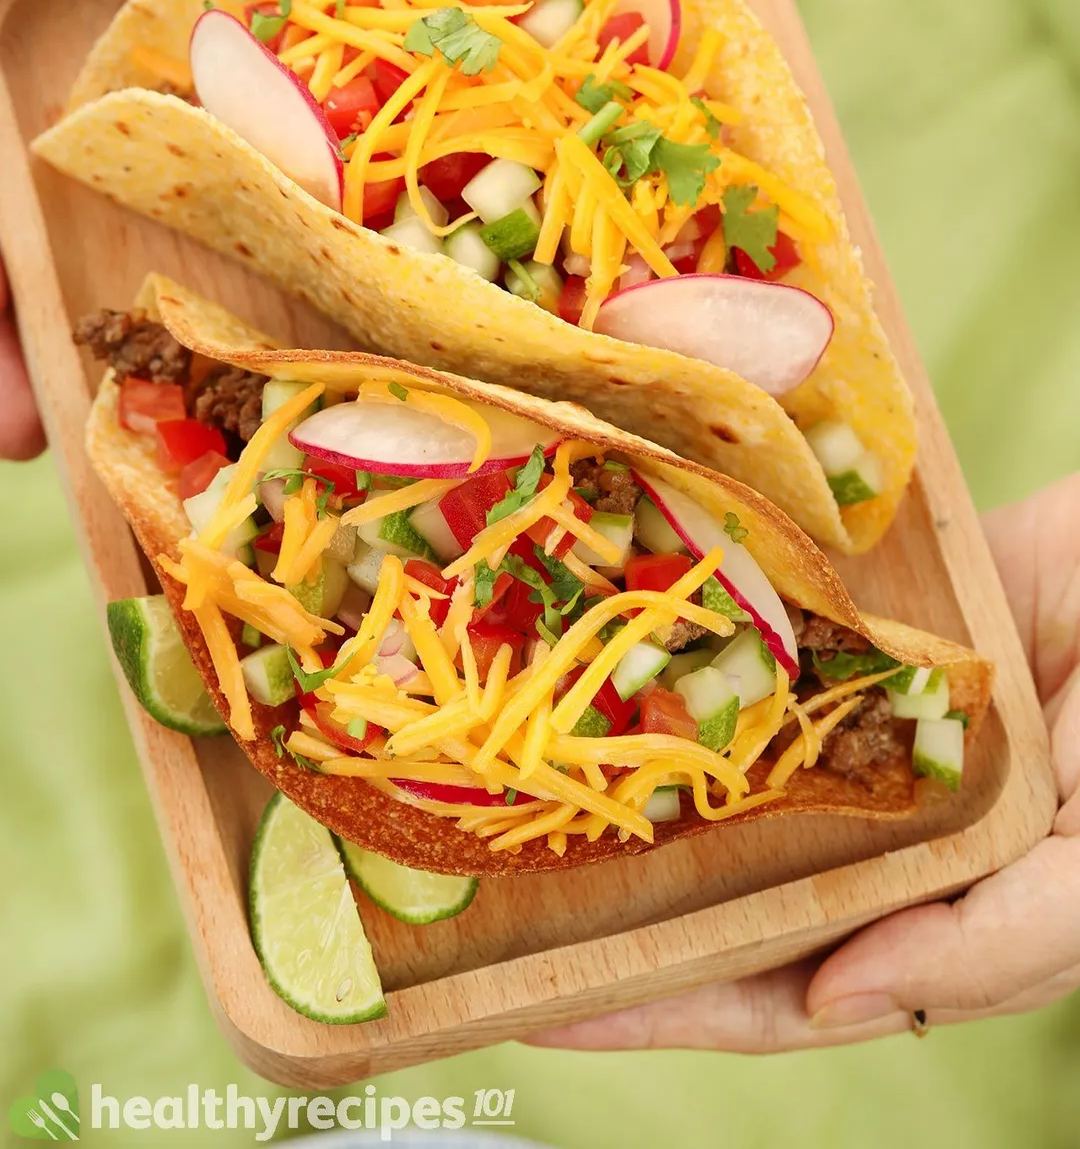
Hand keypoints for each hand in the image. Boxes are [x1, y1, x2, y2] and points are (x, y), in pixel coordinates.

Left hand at [531, 474, 1079, 1050]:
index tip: (551, 1009)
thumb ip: (989, 950)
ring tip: (526, 795)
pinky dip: (699, 676)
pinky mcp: (857, 638)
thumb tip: (825, 1004)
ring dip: (641, 792)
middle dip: (620, 908)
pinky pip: (764, 663)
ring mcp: (861, 729)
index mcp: (929, 907)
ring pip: (732, 779)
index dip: (670, 1002)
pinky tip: (613, 671)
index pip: (775, 979)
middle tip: (490, 910)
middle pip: (726, 883)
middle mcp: (878, 827)